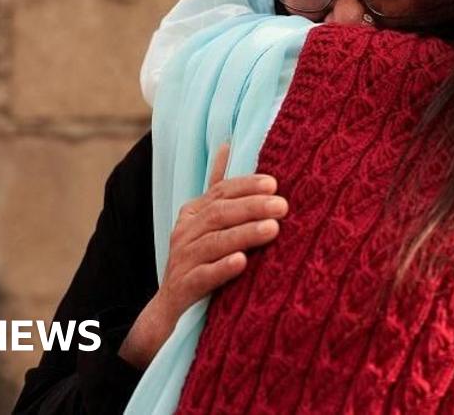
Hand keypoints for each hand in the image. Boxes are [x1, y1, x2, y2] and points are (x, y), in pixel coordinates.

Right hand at [118, 143, 286, 368]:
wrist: (170, 309)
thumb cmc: (199, 258)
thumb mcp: (207, 221)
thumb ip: (218, 187)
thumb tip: (228, 143)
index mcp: (193, 214)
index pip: (220, 192)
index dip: (246, 186)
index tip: (274, 183)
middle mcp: (185, 233)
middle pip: (219, 214)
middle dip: (252, 208)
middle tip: (283, 206)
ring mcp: (182, 260)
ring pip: (213, 243)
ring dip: (244, 234)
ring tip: (273, 229)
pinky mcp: (184, 288)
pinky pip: (203, 277)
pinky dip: (222, 268)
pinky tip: (242, 263)